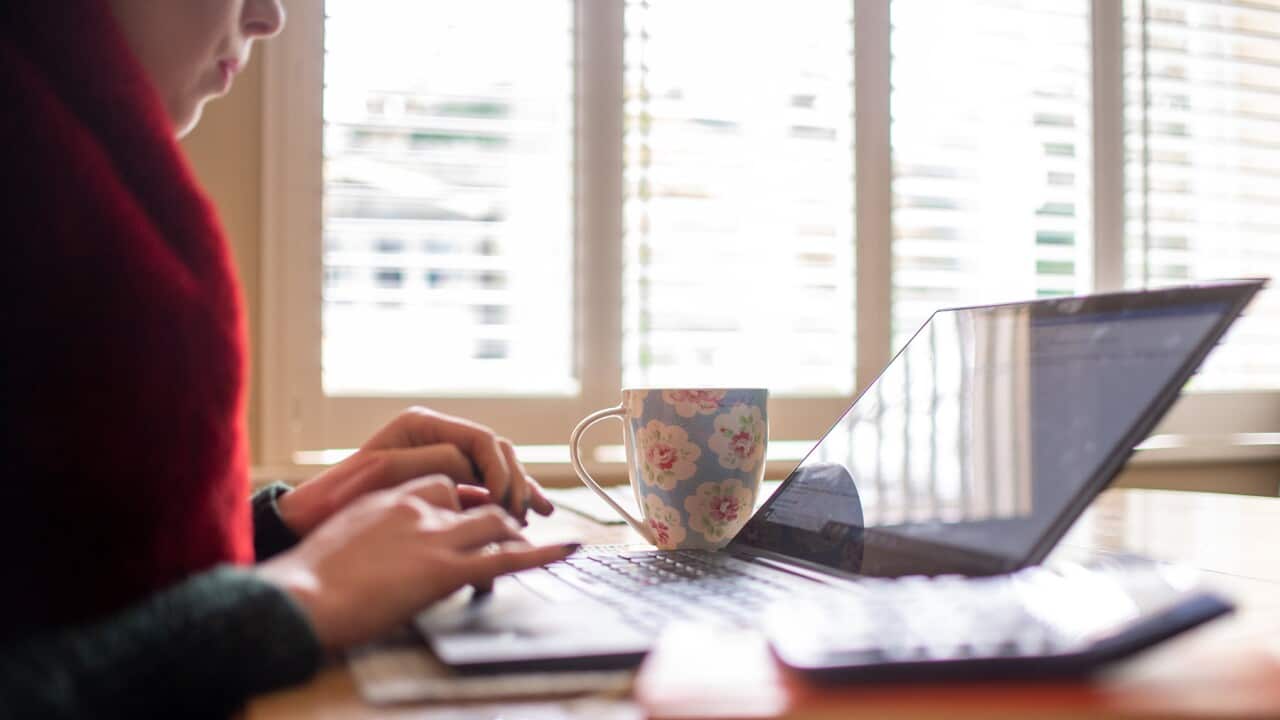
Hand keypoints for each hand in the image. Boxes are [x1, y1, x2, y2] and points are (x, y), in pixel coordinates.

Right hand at [256, 476, 577, 650]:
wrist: (301, 596)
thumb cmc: (312, 576)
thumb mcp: (350, 533)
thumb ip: (380, 525)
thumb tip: (394, 542)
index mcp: (393, 491)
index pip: (447, 477)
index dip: (470, 493)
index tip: (481, 507)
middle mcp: (419, 504)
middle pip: (478, 493)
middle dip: (504, 504)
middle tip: (519, 521)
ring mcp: (434, 534)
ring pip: (497, 520)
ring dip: (518, 528)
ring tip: (531, 540)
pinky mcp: (444, 569)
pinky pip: (506, 557)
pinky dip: (543, 553)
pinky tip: (567, 549)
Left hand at [278, 406, 553, 535]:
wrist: (312, 522)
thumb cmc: (340, 496)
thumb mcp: (386, 472)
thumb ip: (434, 462)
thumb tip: (473, 468)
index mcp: (422, 425)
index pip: (480, 440)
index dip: (498, 469)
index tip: (502, 500)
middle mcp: (436, 438)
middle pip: (495, 452)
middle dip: (515, 481)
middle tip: (521, 514)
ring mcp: (441, 461)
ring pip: (497, 470)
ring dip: (518, 491)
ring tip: (534, 515)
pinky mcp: (444, 486)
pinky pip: (485, 488)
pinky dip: (506, 501)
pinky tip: (526, 515)